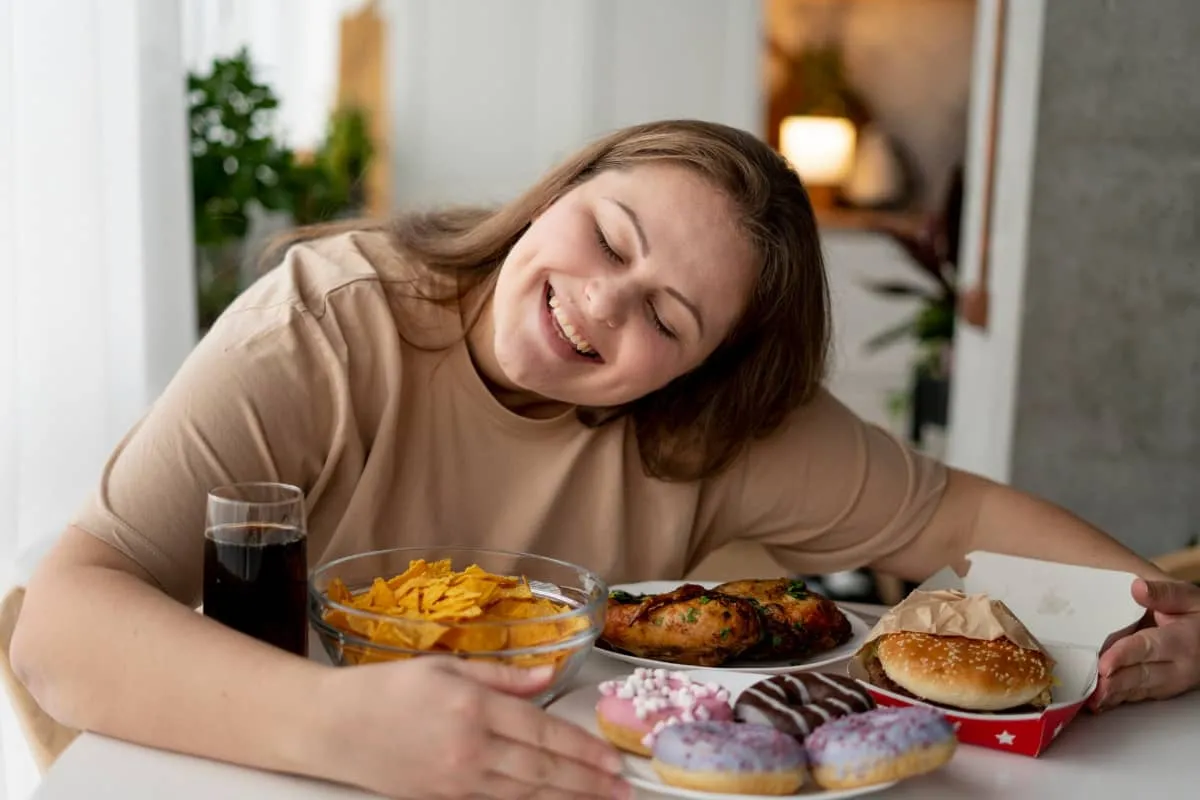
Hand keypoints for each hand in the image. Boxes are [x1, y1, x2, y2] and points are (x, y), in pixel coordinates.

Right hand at [314, 656, 629, 798]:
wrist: (329, 727)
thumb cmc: (384, 689)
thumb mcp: (445, 665)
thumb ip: (502, 675)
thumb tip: (549, 675)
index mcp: (472, 706)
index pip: (542, 732)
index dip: (582, 749)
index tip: (612, 760)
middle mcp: (468, 748)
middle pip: (541, 770)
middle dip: (587, 782)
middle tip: (622, 791)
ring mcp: (455, 780)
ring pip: (523, 793)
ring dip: (567, 799)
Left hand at [1091, 578, 1199, 711]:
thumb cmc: (1197, 614)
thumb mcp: (1187, 597)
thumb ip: (1162, 593)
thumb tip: (1137, 587)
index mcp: (1182, 641)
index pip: (1148, 648)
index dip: (1124, 656)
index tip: (1104, 663)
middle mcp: (1178, 667)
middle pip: (1141, 675)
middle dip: (1114, 683)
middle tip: (1091, 689)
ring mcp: (1171, 682)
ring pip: (1139, 690)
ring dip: (1114, 696)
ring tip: (1090, 700)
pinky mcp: (1163, 690)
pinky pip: (1139, 696)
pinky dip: (1118, 701)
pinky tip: (1099, 704)